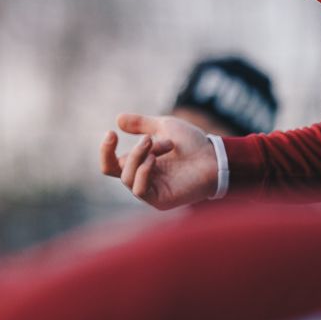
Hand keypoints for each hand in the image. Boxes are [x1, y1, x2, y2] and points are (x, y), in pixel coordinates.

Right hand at [99, 113, 218, 209]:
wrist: (214, 156)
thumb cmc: (193, 143)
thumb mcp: (164, 126)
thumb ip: (141, 124)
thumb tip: (118, 119)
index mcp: (140, 163)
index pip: (111, 163)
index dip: (106, 149)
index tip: (112, 132)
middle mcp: (142, 178)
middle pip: (113, 170)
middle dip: (133, 150)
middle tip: (151, 138)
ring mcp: (150, 190)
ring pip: (126, 177)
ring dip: (140, 157)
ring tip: (164, 146)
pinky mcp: (159, 200)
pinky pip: (139, 190)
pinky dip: (143, 171)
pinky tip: (155, 160)